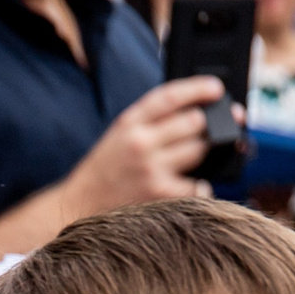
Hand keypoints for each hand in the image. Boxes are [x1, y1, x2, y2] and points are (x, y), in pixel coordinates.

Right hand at [60, 77, 226, 219]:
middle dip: (209, 124)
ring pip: (200, 150)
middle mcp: (140, 142)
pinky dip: (200, 186)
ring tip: (193, 159)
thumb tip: (197, 112)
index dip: (198, 88)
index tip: (216, 89)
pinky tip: (189, 185)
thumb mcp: (119, 135)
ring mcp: (151, 169)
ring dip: (204, 154)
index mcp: (129, 122)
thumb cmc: (105, 170)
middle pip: (195, 122)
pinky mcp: (160, 194)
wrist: (78, 205)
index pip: (171, 96)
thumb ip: (150, 121)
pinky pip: (198, 185)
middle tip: (215, 127)